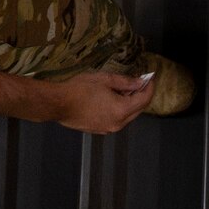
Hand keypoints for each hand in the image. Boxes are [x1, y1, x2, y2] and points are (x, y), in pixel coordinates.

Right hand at [37, 69, 153, 133]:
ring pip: (127, 116)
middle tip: (139, 82)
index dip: (149, 88)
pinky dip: (118, 110)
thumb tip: (139, 82)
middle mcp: (117, 123)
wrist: (58, 103)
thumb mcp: (105, 79)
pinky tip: (111, 99)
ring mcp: (108, 129)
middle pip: (137, 110)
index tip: (150, 78)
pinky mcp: (99, 130)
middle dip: (140, 96)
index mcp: (121, 110)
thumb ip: (126, 82)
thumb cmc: (78, 89)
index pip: (144, 100)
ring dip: (128, 103)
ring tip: (123, 89)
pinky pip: (116, 120)